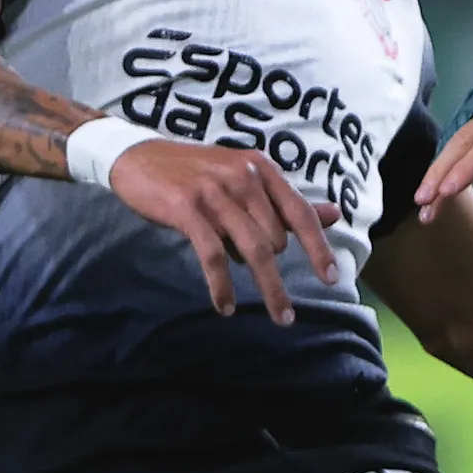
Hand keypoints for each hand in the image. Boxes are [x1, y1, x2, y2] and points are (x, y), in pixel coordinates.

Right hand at [93, 139, 338, 322]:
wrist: (137, 157)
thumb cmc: (196, 173)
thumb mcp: (244, 179)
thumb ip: (285, 202)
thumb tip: (335, 214)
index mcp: (261, 169)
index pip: (300, 212)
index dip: (319, 247)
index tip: (333, 278)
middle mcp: (242, 177)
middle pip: (276, 239)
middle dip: (278, 273)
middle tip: (278, 300)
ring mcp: (214, 192)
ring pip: (253, 251)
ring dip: (269, 289)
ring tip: (279, 315)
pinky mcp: (187, 209)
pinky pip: (213, 256)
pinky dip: (222, 286)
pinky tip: (225, 306)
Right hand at [417, 102, 472, 216]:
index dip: (465, 170)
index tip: (444, 193)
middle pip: (461, 141)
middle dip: (439, 173)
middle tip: (422, 204)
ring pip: (453, 138)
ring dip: (437, 169)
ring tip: (423, 202)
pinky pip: (456, 134)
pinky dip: (444, 159)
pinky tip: (433, 182)